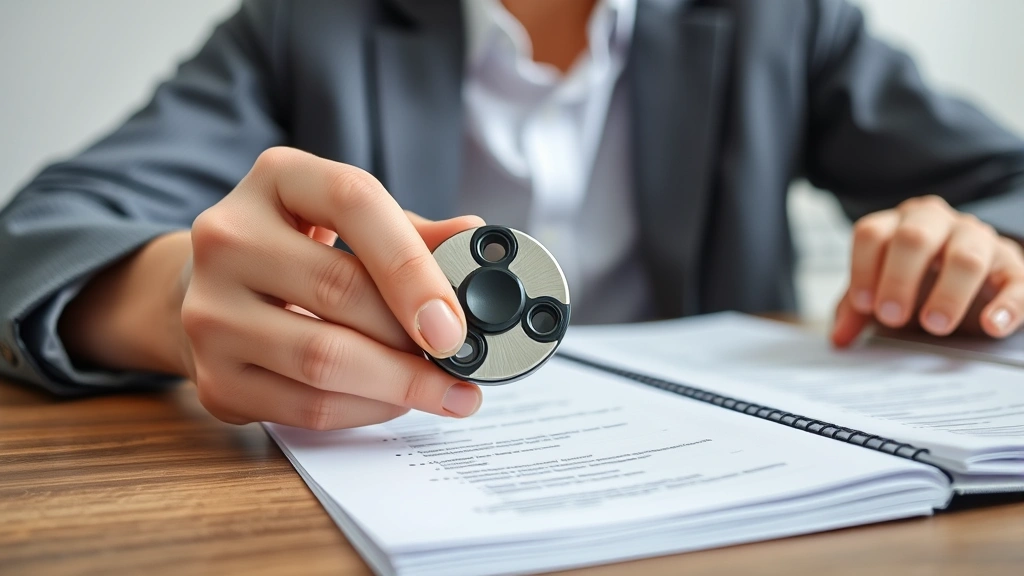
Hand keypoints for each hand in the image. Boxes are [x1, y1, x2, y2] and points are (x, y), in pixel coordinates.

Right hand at [63, 147, 483, 428]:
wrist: (212, 288)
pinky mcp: (211, 376)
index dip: (412, 265)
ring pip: (322, 360)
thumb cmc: (300, 248)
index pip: (353, 202)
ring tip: (443, 390)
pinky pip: (304, 407)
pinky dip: (364, 411)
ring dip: (398, 385)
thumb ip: (414, 235)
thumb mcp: (352, 222)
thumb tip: (477, 239)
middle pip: (339, 290)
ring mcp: (210, 309)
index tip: (454, 321)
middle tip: (463, 363)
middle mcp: (228, 235)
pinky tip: (395, 403)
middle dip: (414, 339)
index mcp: (278, 178)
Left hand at [832, 195, 1023, 346]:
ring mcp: (979, 240)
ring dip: (947, 293)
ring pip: (966, 256)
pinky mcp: (1014, 267)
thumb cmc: (918, 280)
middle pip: (915, 238)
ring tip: (934, 326)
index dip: (864, 269)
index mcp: (898, 224)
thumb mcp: (882, 289)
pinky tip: (990, 326)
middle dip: (900, 278)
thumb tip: (838, 338)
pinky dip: (1006, 306)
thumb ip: (857, 309)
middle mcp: (938, 223)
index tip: (864, 305)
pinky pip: (1017, 281)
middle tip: (892, 317)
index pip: (872, 233)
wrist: (974, 274)